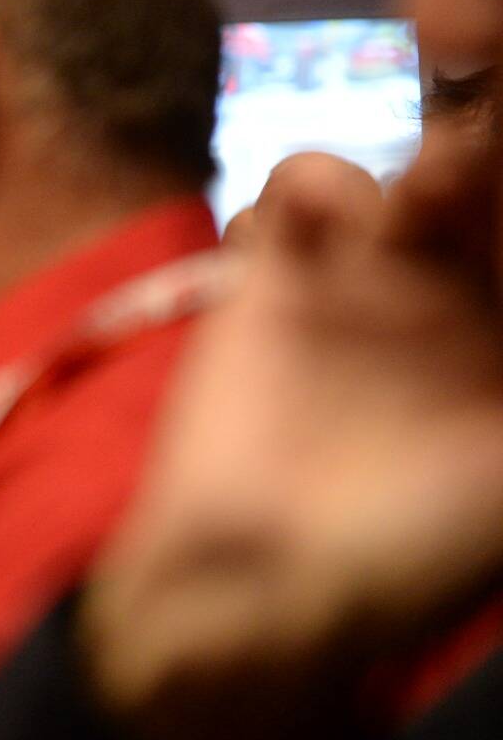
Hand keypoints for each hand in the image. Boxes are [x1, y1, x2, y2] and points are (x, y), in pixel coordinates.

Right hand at [83, 141, 502, 739]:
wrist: (260, 577)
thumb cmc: (413, 544)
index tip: (498, 197)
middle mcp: (460, 303)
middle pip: (481, 187)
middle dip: (478, 161)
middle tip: (458, 181)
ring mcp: (366, 285)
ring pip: (404, 167)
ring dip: (408, 167)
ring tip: (399, 217)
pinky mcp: (272, 278)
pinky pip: (295, 190)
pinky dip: (304, 188)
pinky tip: (302, 240)